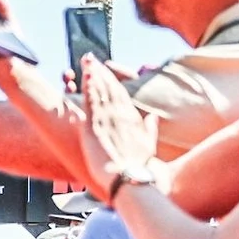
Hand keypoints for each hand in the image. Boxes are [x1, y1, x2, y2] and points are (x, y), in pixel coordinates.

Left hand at [76, 56, 156, 201]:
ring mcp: (109, 120)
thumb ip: (150, 129)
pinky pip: (91, 102)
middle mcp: (121, 116)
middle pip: (110, 88)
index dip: (112, 80)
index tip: (105, 69)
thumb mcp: (148, 145)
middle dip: (100, 72)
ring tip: (86, 61)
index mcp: (132, 119)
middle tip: (91, 58)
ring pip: (100, 91)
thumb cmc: (138, 167)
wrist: (130, 179)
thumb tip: (153, 118)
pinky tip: (85, 75)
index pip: (121, 94)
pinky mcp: (96, 127)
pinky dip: (89, 87)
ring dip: (93, 74)